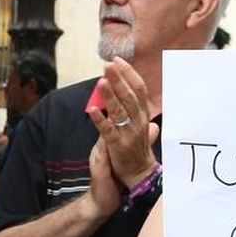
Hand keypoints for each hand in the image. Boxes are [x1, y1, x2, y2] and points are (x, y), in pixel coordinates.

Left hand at [86, 58, 159, 188]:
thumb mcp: (142, 128)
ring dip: (110, 94)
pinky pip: (108, 131)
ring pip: (120, 111)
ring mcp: (128, 134)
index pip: (139, 90)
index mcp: (144, 116)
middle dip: (119, 79)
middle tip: (108, 64)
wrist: (140, 176)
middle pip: (130, 96)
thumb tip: (143, 98)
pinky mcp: (117, 146)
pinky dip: (100, 119)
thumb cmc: (138, 150)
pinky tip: (92, 109)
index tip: (118, 60)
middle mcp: (139, 122)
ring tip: (101, 80)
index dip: (129, 74)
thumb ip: (140, 113)